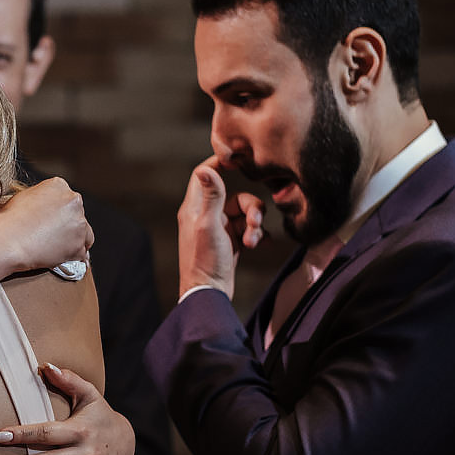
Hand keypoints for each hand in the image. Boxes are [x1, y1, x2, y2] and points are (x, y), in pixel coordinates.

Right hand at [0, 177, 93, 271]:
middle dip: (68, 225)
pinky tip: (58, 258)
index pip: (67, 200)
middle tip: (52, 236)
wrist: (6, 241)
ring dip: (73, 241)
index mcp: (59, 185)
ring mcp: (79, 223)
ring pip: (84, 234)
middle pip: (78, 215)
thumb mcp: (24, 197)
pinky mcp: (79, 245)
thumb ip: (43, 199)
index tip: (51, 223)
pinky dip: (72, 256)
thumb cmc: (9, 220)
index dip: (59, 213)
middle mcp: (73, 201)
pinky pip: (81, 253)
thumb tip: (48, 209)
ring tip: (54, 248)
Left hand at [177, 156, 264, 299]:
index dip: (221, 163)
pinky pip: (248, 230)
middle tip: (255, 224)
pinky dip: (257, 235)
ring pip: (245, 215)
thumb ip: (212, 197)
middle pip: (235, 197)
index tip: (240, 160)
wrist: (208, 294)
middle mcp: (205, 216)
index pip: (204, 174)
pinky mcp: (230, 243)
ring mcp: (218, 230)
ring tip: (252, 242)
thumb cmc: (205, 261)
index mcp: (195, 208)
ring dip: (255, 226)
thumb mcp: (210, 226)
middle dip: (251, 208)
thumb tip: (207, 169)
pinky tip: (259, 245)